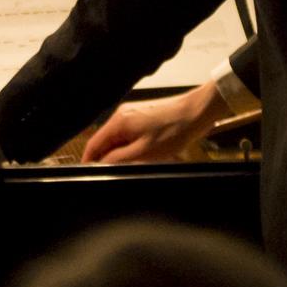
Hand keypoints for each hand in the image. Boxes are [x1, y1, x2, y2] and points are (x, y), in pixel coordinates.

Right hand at [79, 82, 227, 165]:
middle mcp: (121, 114)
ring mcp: (132, 112)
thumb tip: (100, 165)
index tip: (89, 175)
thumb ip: (118, 159)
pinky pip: (129, 132)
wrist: (197, 111)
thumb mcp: (144, 152)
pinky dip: (130, 144)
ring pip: (118, 137)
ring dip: (120, 152)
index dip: (89, 161)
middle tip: (114, 175)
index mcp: (118, 122)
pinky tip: (142, 153)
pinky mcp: (142, 114)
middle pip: (105, 140)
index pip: (93, 144)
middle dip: (106, 158)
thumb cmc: (174, 131)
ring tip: (132, 165)